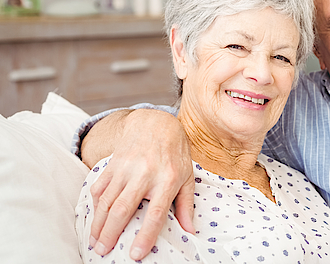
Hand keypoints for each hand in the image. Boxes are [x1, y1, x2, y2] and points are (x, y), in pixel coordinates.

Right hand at [83, 109, 194, 259]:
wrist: (155, 123)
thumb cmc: (175, 153)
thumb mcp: (188, 176)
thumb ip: (187, 205)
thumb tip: (190, 231)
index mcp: (168, 179)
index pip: (156, 212)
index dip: (146, 234)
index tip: (136, 254)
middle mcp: (145, 174)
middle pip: (123, 208)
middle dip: (110, 233)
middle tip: (102, 252)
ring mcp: (126, 168)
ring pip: (107, 200)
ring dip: (98, 224)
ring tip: (94, 242)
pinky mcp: (112, 164)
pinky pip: (99, 187)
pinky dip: (94, 205)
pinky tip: (94, 220)